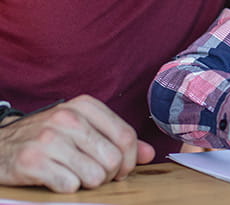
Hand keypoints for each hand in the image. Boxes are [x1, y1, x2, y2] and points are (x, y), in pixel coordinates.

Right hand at [0, 95, 154, 192]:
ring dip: (88, 184)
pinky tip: (56, 179)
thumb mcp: (82, 129)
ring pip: (95, 175)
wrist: (0, 145)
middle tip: (94, 176)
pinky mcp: (32, 161)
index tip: (120, 170)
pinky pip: (70, 186)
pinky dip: (67, 188)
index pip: (126, 136)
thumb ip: (117, 139)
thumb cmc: (48, 137)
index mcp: (85, 106)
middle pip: (113, 159)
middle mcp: (67, 118)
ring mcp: (49, 138)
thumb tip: (149, 154)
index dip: (129, 160)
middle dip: (109, 175)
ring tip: (75, 176)